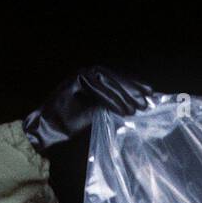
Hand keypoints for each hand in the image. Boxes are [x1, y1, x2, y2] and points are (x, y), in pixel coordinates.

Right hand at [23, 67, 150, 152]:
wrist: (50, 129)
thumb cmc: (71, 124)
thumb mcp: (97, 114)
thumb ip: (111, 108)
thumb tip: (133, 108)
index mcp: (94, 80)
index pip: (117, 81)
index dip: (134, 87)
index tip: (151, 95)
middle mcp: (88, 73)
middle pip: (115, 77)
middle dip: (133, 88)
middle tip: (149, 98)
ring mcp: (81, 74)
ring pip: (108, 80)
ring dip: (124, 94)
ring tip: (138, 108)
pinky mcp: (76, 79)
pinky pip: (98, 86)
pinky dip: (112, 98)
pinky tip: (124, 109)